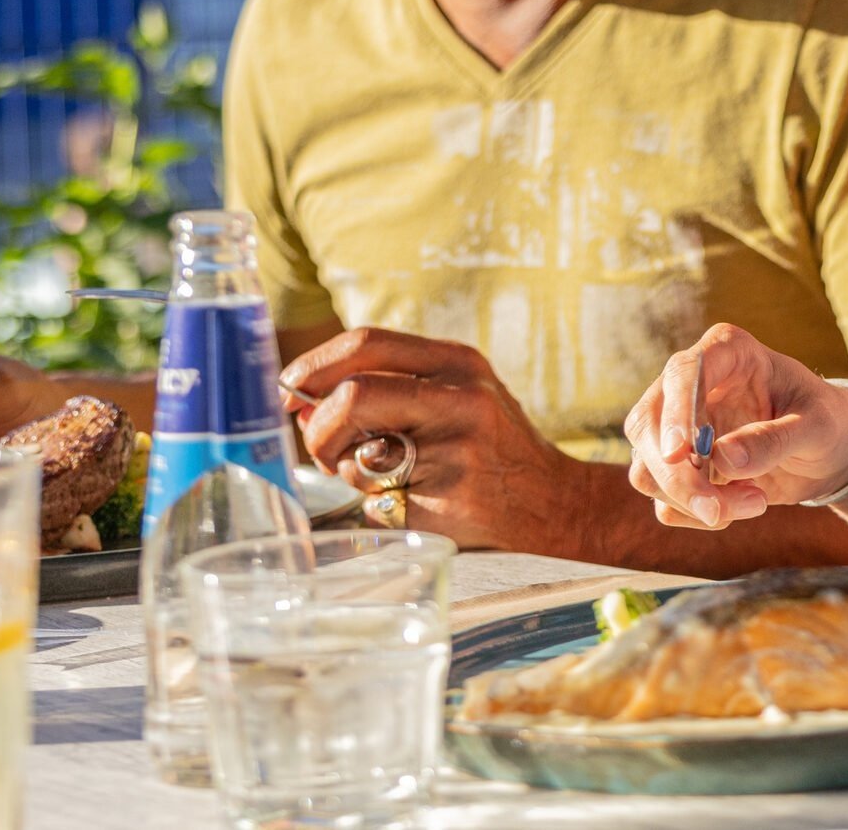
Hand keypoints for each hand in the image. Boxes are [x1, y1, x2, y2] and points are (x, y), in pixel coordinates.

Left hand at [280, 327, 618, 555]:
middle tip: (323, 451)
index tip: (291, 391)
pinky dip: (379, 505)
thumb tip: (302, 400)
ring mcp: (460, 447)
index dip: (314, 366)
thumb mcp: (451, 398)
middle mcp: (462, 395)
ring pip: (360, 454)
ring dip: (350, 473)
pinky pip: (381, 501)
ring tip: (383, 479)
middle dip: (320, 430)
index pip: (366, 343)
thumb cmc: (490, 449)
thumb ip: (384, 390)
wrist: (556, 503)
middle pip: (353, 395)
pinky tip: (412, 503)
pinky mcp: (454, 497)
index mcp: (457, 361)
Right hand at [623, 323, 847, 529]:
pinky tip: (741, 504)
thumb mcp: (817, 426)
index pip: (684, 372)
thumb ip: (774, 439)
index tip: (680, 452)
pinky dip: (695, 514)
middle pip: (647, 425)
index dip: (676, 411)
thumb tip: (722, 458)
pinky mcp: (679, 467)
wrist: (830, 451)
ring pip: (647, 468)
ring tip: (755, 502)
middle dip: (677, 475)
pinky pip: (664, 499)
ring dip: (691, 500)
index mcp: (728, 352)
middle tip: (717, 509)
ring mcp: (678, 427)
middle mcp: (691, 384)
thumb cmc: (827, 421)